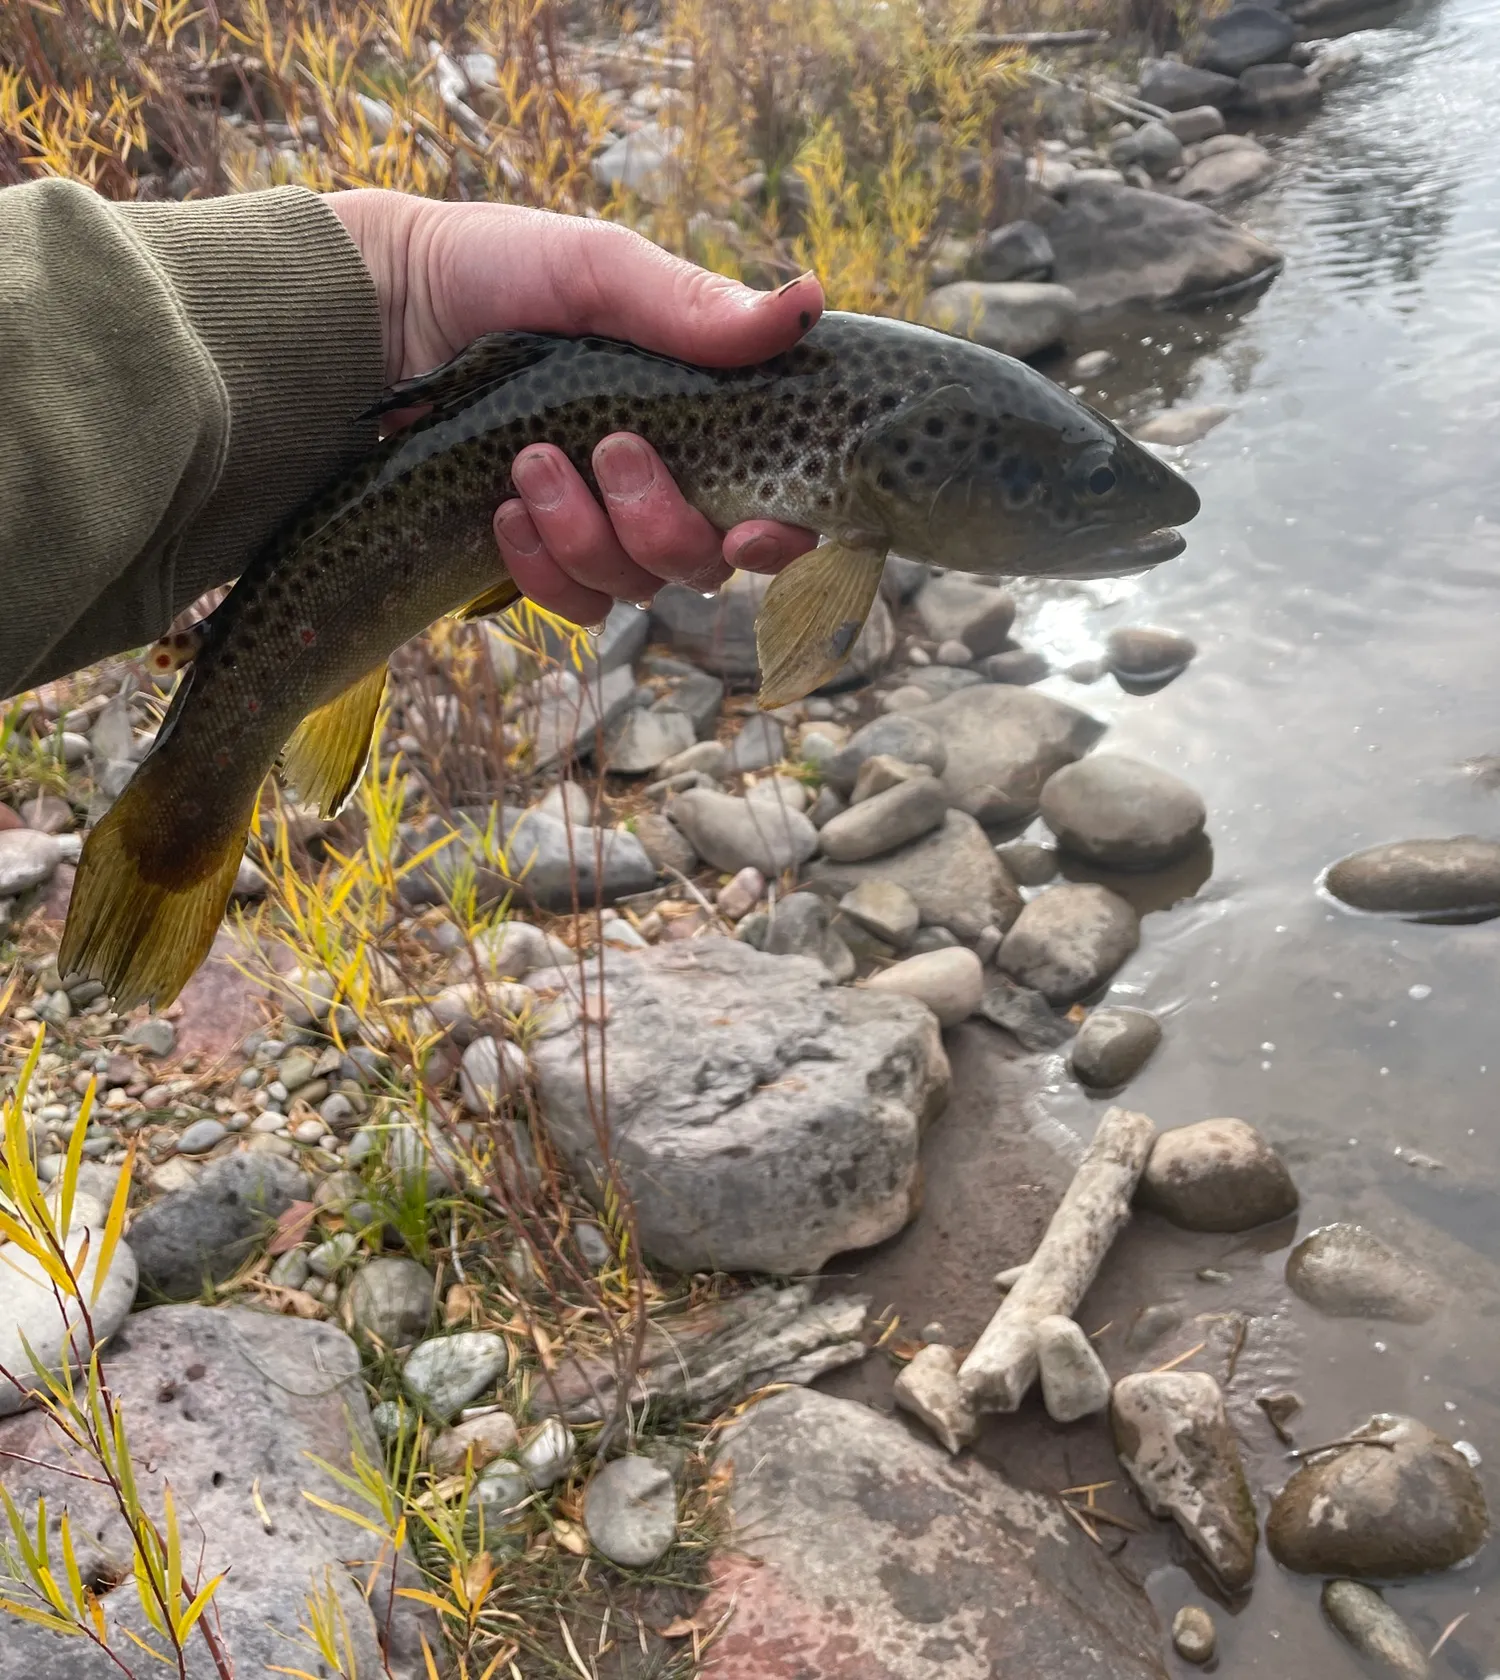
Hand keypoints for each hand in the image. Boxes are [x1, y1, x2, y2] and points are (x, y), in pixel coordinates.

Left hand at [325, 189, 823, 626]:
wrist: (377, 314)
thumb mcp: (595, 271)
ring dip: (587, 535)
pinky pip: (574, 605)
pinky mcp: (539, 559)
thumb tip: (807, 306)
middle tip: (607, 449)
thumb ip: (692, 304)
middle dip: (660, 523)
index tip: (750, 528)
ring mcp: (601, 526)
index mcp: (699, 416)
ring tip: (529, 463)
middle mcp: (665, 481)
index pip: (775, 504)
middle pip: (707, 562)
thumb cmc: (494, 274)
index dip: (781, 537)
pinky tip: (503, 511)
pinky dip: (542, 567)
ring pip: (638, 588)